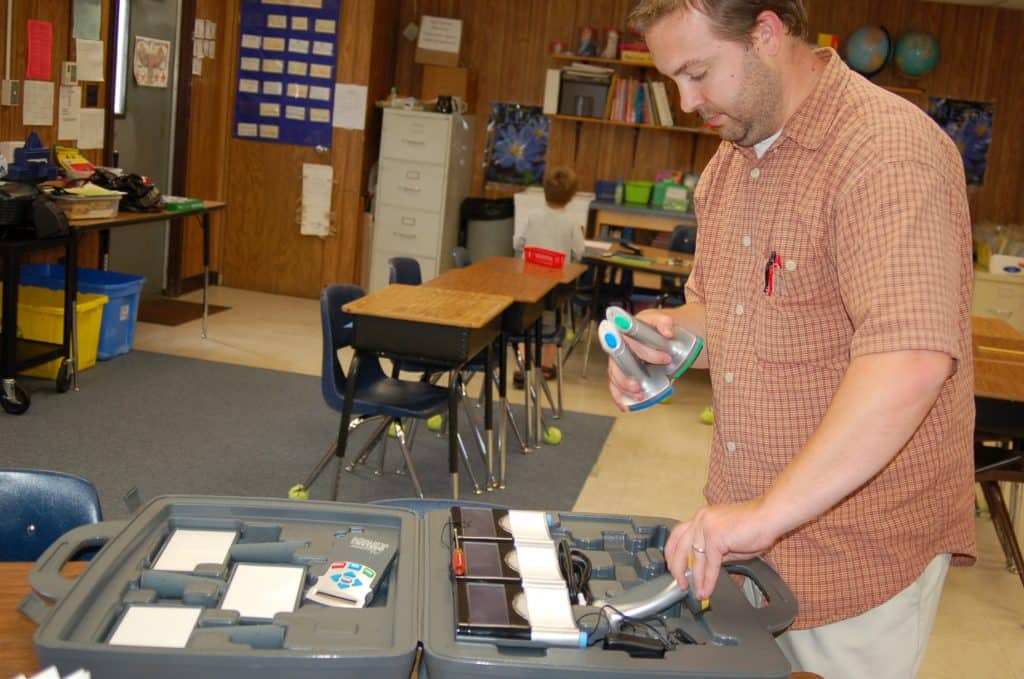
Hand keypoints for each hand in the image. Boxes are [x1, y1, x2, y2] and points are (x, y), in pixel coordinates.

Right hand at [606, 309, 674, 410]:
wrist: (662, 337)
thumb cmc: (658, 329)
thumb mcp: (663, 320)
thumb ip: (665, 322)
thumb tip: (667, 331)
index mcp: (627, 329)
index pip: (630, 340)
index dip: (648, 351)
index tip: (665, 359)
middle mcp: (620, 344)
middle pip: (620, 360)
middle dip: (629, 374)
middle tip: (645, 382)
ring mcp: (619, 360)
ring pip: (615, 374)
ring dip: (624, 386)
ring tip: (639, 394)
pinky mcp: (621, 373)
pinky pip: (615, 385)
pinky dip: (619, 396)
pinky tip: (625, 405)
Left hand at [664, 500, 779, 600]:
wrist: (769, 516)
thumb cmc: (754, 526)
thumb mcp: (727, 540)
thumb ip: (713, 552)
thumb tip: (703, 569)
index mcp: (701, 517)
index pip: (677, 535)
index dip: (672, 554)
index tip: (673, 568)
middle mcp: (700, 519)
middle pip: (678, 546)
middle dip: (677, 569)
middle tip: (680, 584)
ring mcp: (706, 527)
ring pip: (693, 558)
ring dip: (694, 579)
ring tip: (697, 593)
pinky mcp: (716, 537)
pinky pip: (709, 564)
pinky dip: (708, 579)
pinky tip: (707, 589)